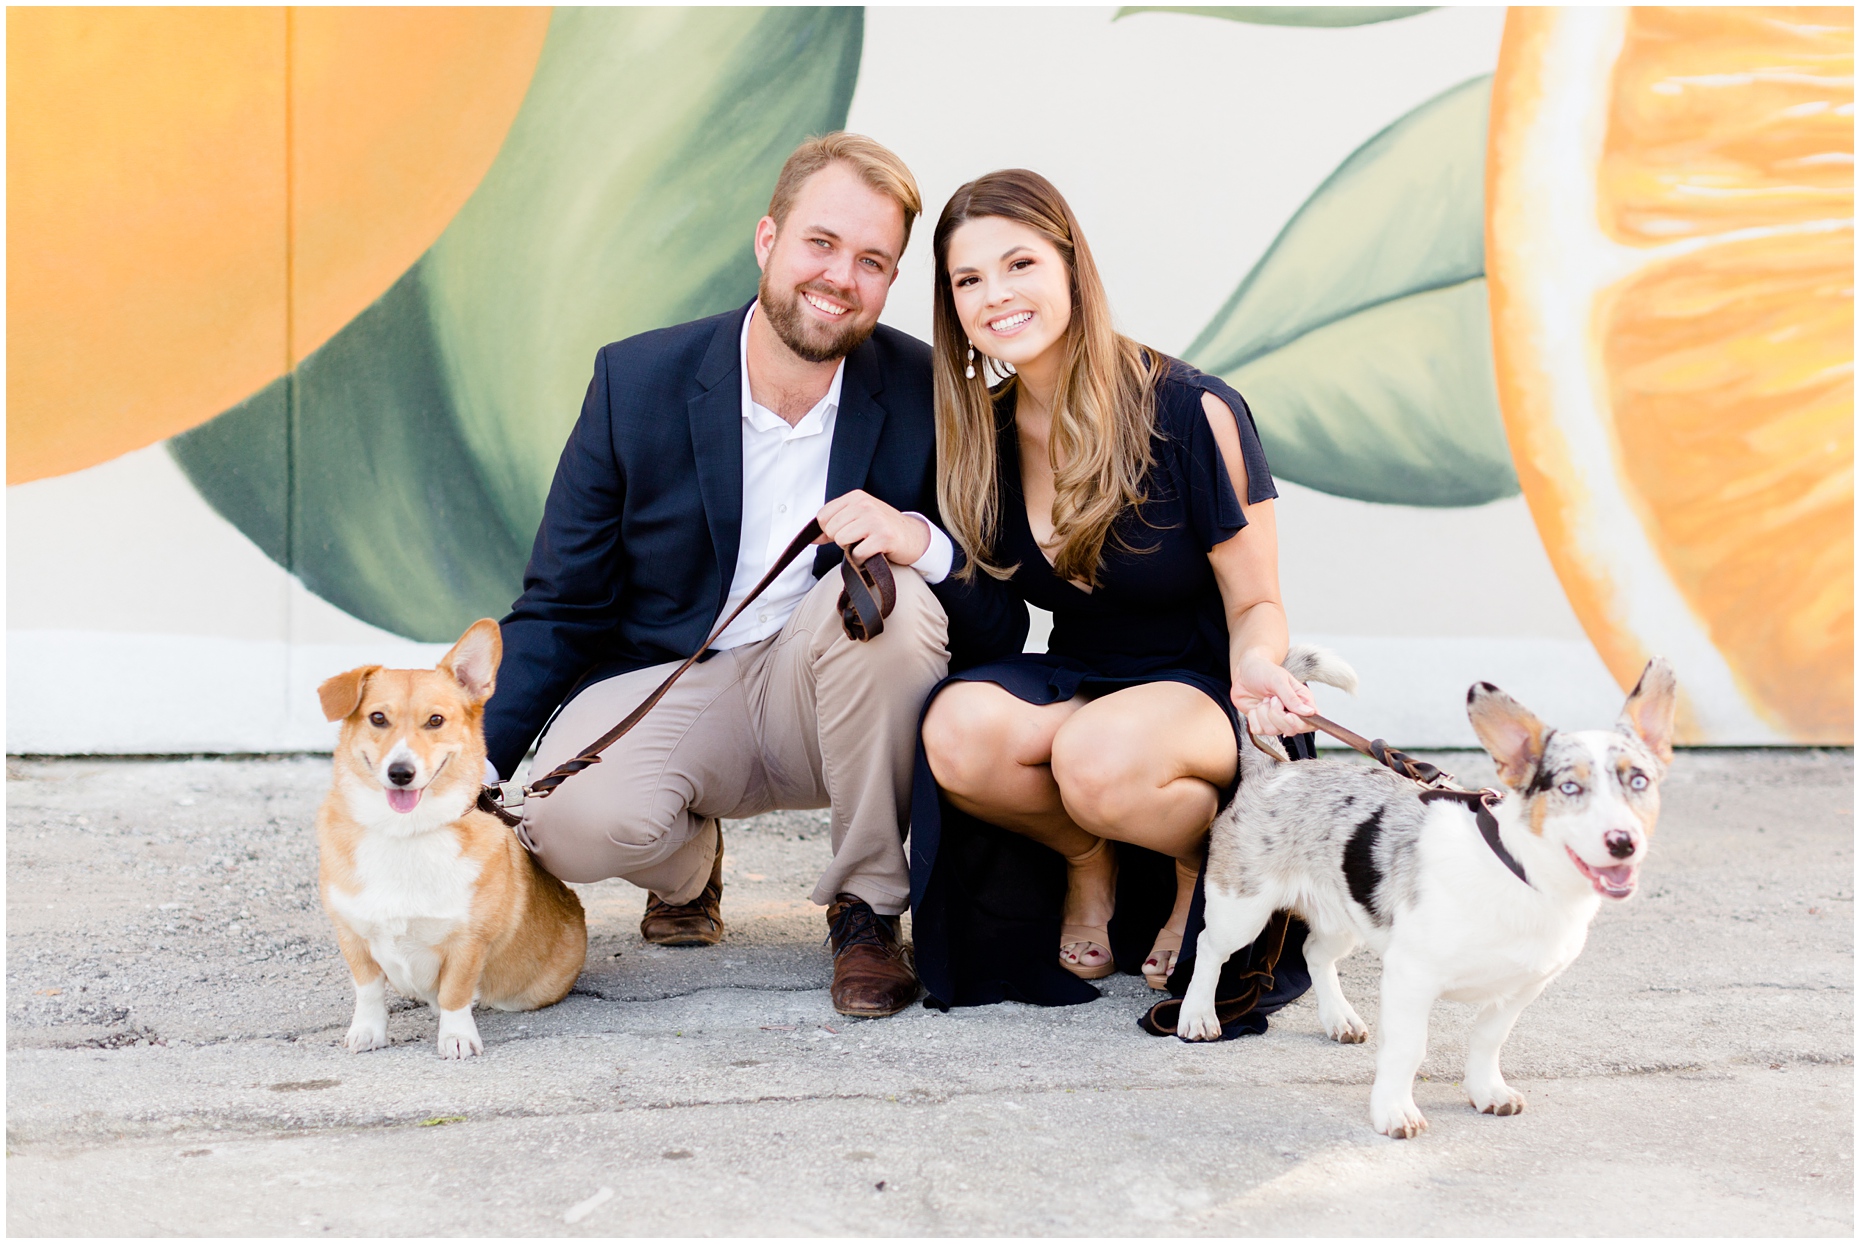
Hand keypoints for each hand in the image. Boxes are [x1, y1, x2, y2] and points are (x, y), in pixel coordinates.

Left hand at [816, 490, 930, 564]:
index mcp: (856, 497)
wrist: (914, 537)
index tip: (846, 532)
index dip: (829, 531)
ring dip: (852, 550)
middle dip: (842, 541)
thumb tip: (811, 538)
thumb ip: (833, 526)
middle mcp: (865, 504)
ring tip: (867, 545)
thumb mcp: (858, 518)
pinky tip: (873, 553)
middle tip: (860, 540)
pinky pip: (856, 554)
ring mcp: (875, 520)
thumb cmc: (882, 529)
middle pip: (831, 530)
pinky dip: (862, 560)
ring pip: (841, 541)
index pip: (823, 516)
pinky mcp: (883, 537)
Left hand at [1232, 649, 1316, 737]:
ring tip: (1264, 699)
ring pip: (1272, 731)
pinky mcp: (1261, 723)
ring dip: (1263, 713)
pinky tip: (1255, 706)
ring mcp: (1276, 720)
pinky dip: (1253, 717)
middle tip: (1272, 699)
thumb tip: (1309, 712)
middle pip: (1291, 730)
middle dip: (1277, 715)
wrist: (1243, 671)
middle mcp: (1291, 714)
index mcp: (1302, 702)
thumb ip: (1292, 698)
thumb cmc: (1264, 671)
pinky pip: (1258, 730)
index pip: (1311, 723)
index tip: (1288, 715)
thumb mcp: (1279, 680)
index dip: (1301, 724)